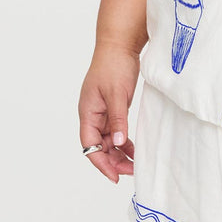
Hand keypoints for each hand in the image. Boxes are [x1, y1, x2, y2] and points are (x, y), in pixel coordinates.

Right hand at [78, 43, 139, 182]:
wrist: (120, 45)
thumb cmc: (114, 66)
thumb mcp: (117, 94)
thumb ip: (117, 120)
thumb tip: (117, 144)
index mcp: (88, 112)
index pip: (90, 146)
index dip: (100, 163)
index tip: (114, 176)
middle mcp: (92, 115)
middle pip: (98, 146)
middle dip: (112, 161)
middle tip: (130, 171)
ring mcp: (102, 112)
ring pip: (107, 140)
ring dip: (118, 153)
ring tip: (134, 164)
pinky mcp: (112, 107)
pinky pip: (115, 130)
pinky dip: (123, 140)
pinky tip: (133, 148)